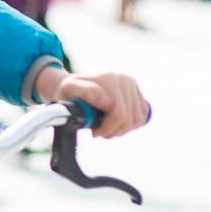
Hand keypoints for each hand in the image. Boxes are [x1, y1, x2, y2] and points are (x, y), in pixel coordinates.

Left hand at [34, 67, 149, 137]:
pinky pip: (143, 116)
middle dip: (114, 131)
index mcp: (112, 79)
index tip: (94, 132)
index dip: (107, 129)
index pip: (120, 115)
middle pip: (130, 119)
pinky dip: (131, 125)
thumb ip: (86, 92)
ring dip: (122, 130)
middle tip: (99, 132)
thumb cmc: (68, 91)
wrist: (72, 86)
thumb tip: (109, 102)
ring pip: (138, 120)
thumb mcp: (69, 90)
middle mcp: (126, 79)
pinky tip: (116, 124)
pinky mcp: (137, 93)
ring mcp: (133, 85)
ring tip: (106, 128)